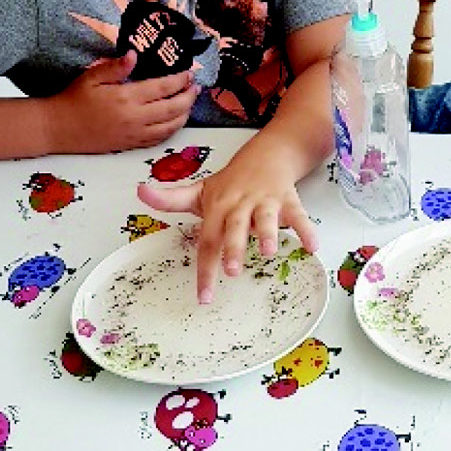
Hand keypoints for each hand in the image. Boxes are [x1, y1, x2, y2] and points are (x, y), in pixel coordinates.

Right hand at [55, 51, 198, 152]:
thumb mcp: (91, 76)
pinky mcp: (129, 145)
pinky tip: (175, 122)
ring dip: (184, 115)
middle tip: (196, 87)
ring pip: (169, 127)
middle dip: (188, 97)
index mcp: (126, 98)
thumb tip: (135, 54)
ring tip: (190, 103)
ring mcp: (133, 134)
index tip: (190, 73)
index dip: (180, 80)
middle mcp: (134, 118)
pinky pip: (157, 140)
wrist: (58, 128)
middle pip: (172, 109)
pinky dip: (171, 131)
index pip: (162, 88)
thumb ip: (115, 66)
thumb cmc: (73, 99)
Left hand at [136, 140, 318, 304]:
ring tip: (267, 252)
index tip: (204, 297)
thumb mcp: (200, 190)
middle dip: (234, 248)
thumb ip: (171, 198)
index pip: (207, 240)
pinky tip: (312, 246)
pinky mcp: (288, 198)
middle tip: (232, 272)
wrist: (269, 153)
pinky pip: (298, 214)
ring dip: (267, 234)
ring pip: (265, 218)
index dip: (204, 268)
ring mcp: (265, 201)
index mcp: (218, 206)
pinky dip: (306, 229)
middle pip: (234, 228)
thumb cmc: (231, 181)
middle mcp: (240, 203)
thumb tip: (139, 191)